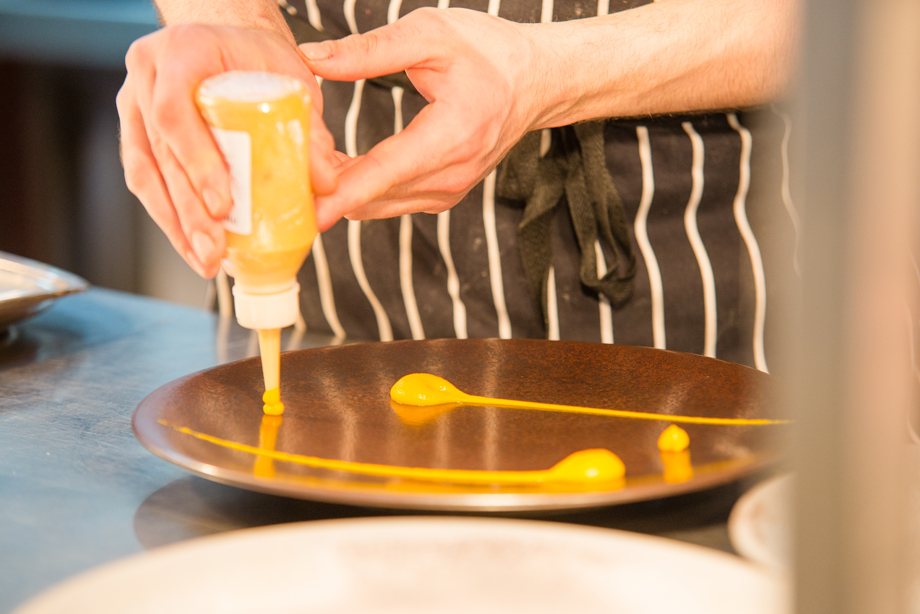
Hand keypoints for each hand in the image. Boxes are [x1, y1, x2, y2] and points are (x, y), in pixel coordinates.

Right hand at [117, 24, 336, 276]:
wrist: (230, 41)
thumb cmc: (259, 57)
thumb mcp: (292, 80)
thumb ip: (309, 127)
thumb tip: (326, 183)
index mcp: (183, 50)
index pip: (176, 111)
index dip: (197, 162)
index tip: (222, 205)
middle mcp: (148, 74)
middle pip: (160, 153)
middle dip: (188, 212)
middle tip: (214, 251)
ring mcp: (133, 102)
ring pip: (145, 173)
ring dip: (176, 224)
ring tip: (206, 261)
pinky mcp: (134, 130)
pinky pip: (145, 180)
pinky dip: (170, 217)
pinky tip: (192, 246)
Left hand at [299, 8, 546, 229]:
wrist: (536, 82)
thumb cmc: (490, 53)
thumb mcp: (431, 34)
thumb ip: (369, 50)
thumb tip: (311, 58)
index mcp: (453, 135)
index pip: (387, 171)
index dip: (344, 192)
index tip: (308, 210)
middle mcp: (452, 174)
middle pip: (375, 195)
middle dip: (327, 188)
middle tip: (279, 169)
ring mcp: (448, 190)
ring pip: (379, 203)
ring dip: (340, 191)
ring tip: (298, 166)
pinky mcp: (442, 194)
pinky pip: (391, 200)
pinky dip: (361, 190)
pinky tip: (333, 170)